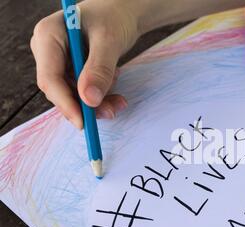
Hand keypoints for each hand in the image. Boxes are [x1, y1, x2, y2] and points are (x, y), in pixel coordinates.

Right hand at [30, 0, 146, 128]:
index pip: (50, 78)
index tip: (83, 121)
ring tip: (120, 100)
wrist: (122, 14)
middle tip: (112, 110)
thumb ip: (99, 69)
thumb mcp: (109, 41)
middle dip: (86, 105)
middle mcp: (49, 51)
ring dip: (97, 104)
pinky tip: (115, 90)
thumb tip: (89, 100)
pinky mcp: (72, 71)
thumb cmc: (113, 18)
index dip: (65, 103)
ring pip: (73, 96)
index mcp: (48, 36)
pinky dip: (101, 97)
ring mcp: (59, 62)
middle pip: (60, 90)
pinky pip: (83, 93)